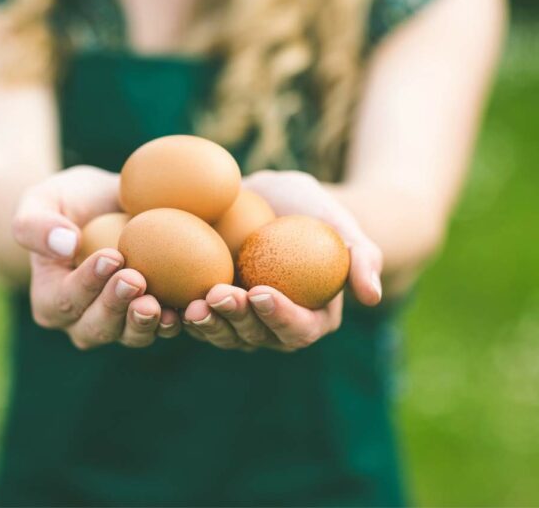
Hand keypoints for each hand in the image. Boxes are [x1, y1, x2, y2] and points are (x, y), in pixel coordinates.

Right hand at [12, 166, 180, 349]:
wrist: (108, 205)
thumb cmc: (69, 201)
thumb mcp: (41, 200)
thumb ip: (36, 224)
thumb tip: (65, 244)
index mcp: (50, 301)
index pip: (65, 299)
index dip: (87, 283)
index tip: (111, 256)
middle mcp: (82, 322)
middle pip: (97, 326)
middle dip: (116, 306)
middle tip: (136, 279)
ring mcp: (119, 325)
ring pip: (130, 335)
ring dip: (145, 322)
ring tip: (159, 303)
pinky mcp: (152, 318)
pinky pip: (162, 328)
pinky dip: (175, 321)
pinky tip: (188, 307)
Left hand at [183, 169, 382, 351]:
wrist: (269, 199)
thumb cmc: (311, 210)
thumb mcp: (341, 223)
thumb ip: (362, 258)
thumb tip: (372, 297)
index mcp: (311, 318)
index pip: (298, 329)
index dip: (280, 316)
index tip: (261, 291)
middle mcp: (274, 328)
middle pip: (256, 337)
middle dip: (236, 320)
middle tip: (219, 294)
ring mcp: (240, 323)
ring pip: (223, 334)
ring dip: (207, 323)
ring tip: (193, 302)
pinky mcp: (211, 310)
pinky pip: (197, 319)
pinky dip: (182, 313)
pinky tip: (166, 299)